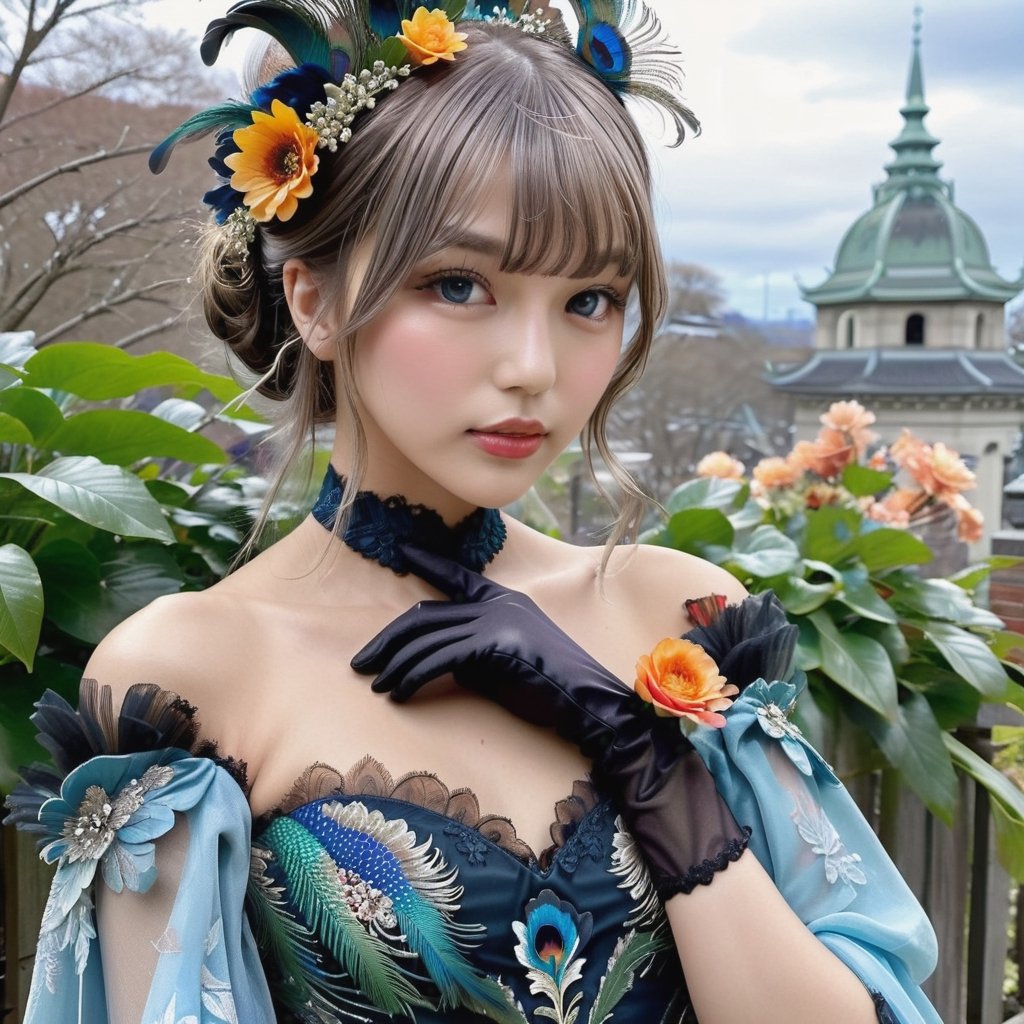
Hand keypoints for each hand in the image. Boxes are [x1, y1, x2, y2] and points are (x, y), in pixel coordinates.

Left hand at [351, 545, 646, 761]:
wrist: (591, 706)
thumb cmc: (551, 690)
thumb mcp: (506, 663)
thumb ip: (473, 651)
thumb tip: (434, 660)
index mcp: (503, 600)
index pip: (457, 576)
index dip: (427, 562)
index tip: (403, 552)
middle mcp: (497, 603)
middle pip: (425, 615)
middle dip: (387, 640)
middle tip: (361, 663)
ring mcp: (496, 621)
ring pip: (426, 638)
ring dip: (394, 664)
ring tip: (376, 685)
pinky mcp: (494, 644)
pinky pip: (439, 659)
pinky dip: (412, 676)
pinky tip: (398, 692)